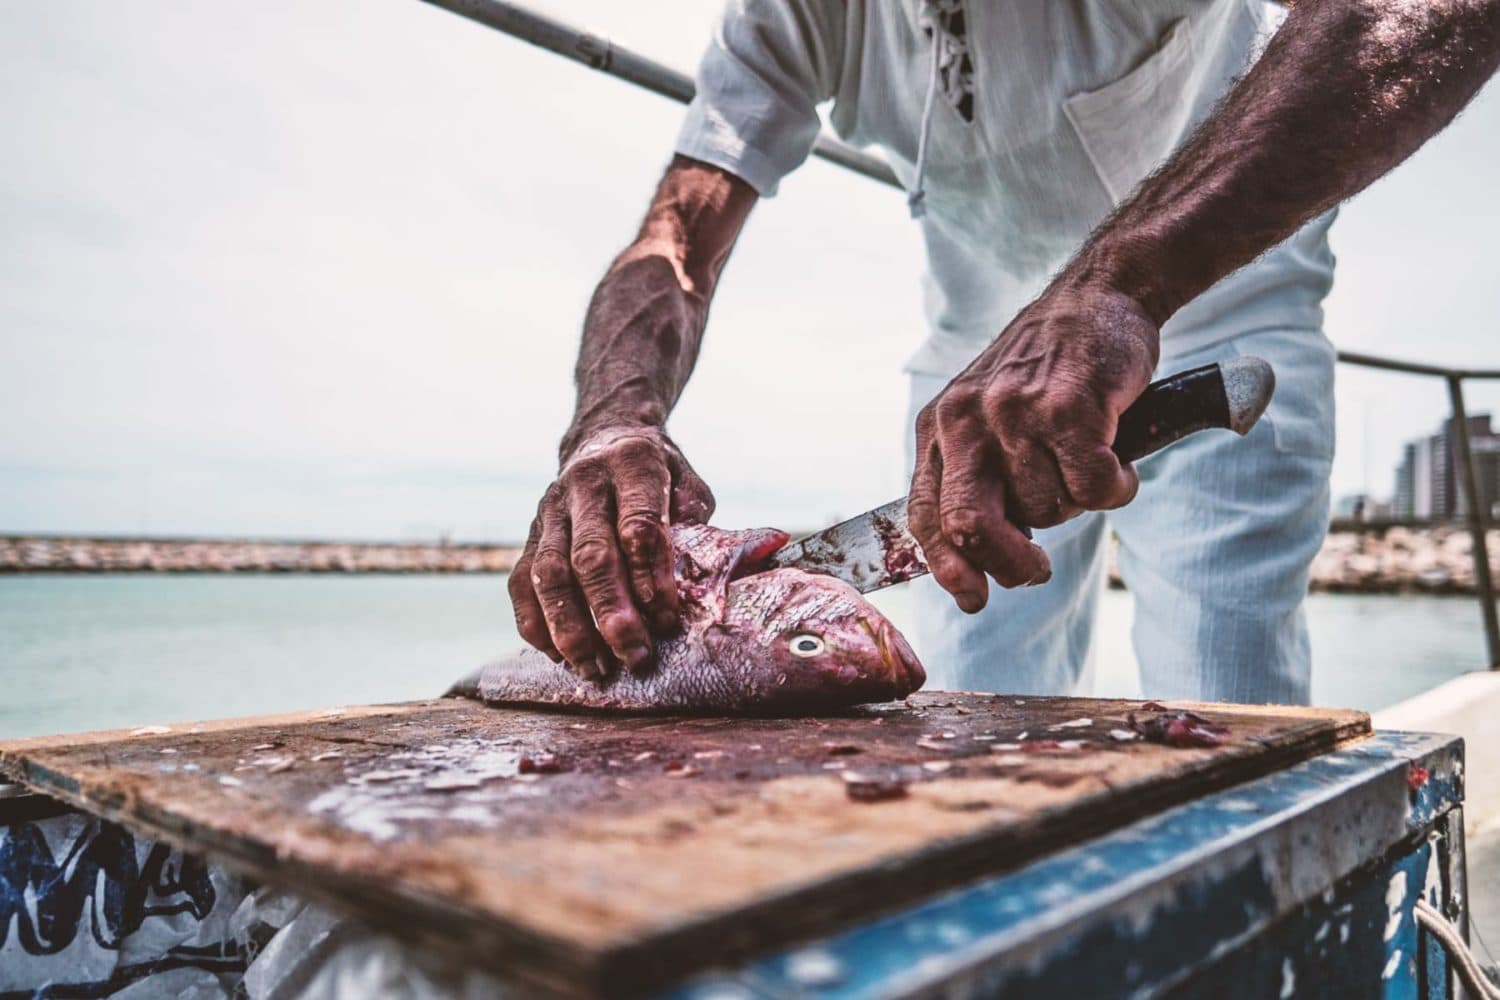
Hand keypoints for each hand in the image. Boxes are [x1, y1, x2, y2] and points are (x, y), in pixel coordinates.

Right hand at [508, 426, 714, 677]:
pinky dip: (536, 625)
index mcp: (633, 465)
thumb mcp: (687, 484)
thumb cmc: (657, 474)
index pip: (640, 526)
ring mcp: (550, 510)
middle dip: (613, 613)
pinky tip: (559, 656)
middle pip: (592, 556)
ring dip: (571, 629)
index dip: (653, 578)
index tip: (668, 621)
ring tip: (595, 669)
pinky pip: (521, 584)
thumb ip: (692, 525)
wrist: (604, 437)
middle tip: (636, 656)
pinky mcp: (528, 534)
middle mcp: (585, 484)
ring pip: (550, 575)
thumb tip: (693, 585)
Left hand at [908, 283, 1158, 611]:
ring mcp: (1015, 412)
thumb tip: (973, 564)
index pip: (925, 515)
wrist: (1100, 297)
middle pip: (972, 527)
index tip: (973, 598)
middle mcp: (968, 420)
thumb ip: (976, 478)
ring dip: (1078, 502)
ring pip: (1049, 509)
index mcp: (940, 427)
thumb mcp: (987, 416)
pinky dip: (1115, 487)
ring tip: (1085, 458)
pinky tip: (1116, 458)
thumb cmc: (1047, 371)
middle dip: (1009, 563)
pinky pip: (1094, 488)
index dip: (947, 567)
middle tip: (1037, 569)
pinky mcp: (1068, 407)